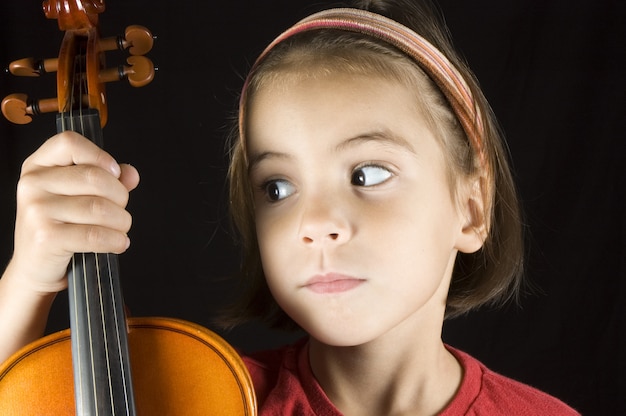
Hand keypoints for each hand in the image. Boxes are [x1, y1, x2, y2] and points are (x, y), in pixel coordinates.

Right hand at [7, 131, 138, 294]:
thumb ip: (106, 180)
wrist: (36, 267)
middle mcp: (33, 184)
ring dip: (121, 221)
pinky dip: (115, 240)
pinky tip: (118, 242)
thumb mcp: (77, 197)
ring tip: (120, 228)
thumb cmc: (59, 228)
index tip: (115, 173)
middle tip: (120, 210)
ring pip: (99, 207)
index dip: (99, 155)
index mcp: (39, 166)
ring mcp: (37, 210)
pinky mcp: (46, 237)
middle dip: (120, 196)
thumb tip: (131, 174)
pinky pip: (95, 234)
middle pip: (94, 177)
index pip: (69, 142)